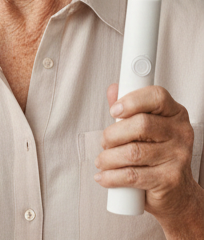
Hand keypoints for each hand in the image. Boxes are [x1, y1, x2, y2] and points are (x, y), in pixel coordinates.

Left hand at [97, 83, 203, 233]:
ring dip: (108, 157)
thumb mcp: (146, 129)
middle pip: (141, 124)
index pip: (157, 96)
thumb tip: (113, 89)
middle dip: (113, 134)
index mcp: (176, 115)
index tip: (114, 110)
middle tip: (104, 142)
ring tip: (102, 161)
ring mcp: (178, 158)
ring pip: (133, 152)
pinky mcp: (169, 180)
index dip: (132, 100)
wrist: (178, 194)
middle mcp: (181, 134)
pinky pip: (132, 175)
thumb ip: (129, 108)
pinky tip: (104, 176)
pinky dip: (112, 176)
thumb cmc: (157, 155)